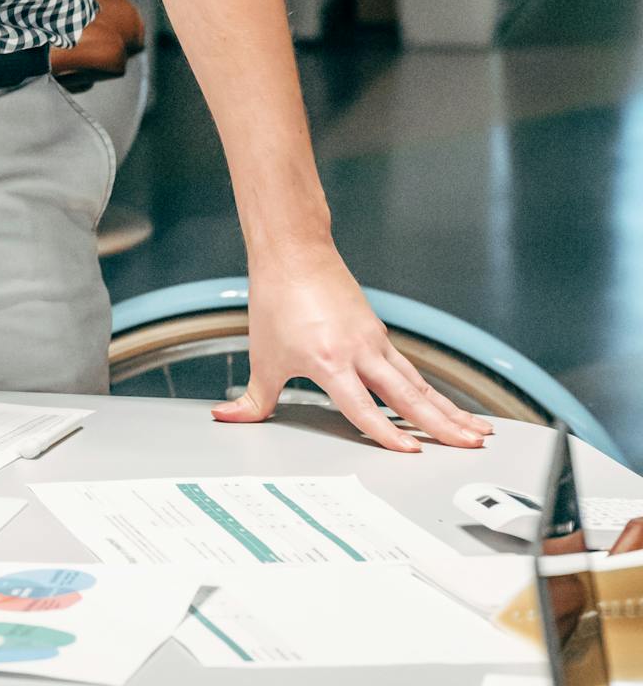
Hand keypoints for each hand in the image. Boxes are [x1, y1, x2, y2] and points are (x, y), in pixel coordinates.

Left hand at [211, 246, 492, 452]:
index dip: (387, 433)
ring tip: (477, 432)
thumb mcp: (262, 355)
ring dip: (448, 409)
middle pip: (408, 396)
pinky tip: (446, 405)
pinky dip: (431, 390)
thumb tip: (226, 418)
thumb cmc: (276, 298)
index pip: (364, 407)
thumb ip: (251, 398)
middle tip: (472, 446)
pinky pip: (410, 368)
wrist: (293, 251)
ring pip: (418, 382)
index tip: (412, 452)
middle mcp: (359, 351)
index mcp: (330, 360)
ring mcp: (373, 340)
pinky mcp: (377, 332)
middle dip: (442, 424)